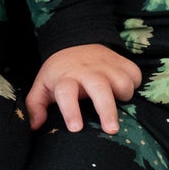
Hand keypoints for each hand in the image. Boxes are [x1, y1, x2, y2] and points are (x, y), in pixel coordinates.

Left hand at [25, 42, 141, 132]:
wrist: (76, 40)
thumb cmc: (60, 71)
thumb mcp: (43, 85)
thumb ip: (35, 106)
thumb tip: (33, 127)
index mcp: (66, 79)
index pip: (66, 93)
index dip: (70, 110)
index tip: (75, 128)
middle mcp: (87, 71)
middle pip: (99, 89)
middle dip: (106, 110)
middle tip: (111, 130)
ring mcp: (107, 65)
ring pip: (122, 83)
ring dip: (123, 95)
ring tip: (117, 103)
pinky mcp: (122, 61)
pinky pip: (135, 75)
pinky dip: (134, 84)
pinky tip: (123, 90)